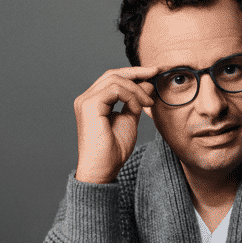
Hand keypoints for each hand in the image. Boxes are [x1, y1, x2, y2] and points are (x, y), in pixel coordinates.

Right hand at [73, 66, 158, 183]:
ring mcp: (85, 101)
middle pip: (113, 74)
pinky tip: (137, 109)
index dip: (134, 73)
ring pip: (115, 79)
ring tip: (147, 104)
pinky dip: (130, 96)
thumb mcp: (129, 120)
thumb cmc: (113, 151)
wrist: (103, 170)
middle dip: (137, 73)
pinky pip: (114, 89)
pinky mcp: (89, 106)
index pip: (113, 78)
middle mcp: (86, 98)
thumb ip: (136, 101)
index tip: (154, 72)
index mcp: (93, 101)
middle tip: (156, 74)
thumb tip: (148, 83)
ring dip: (136, 89)